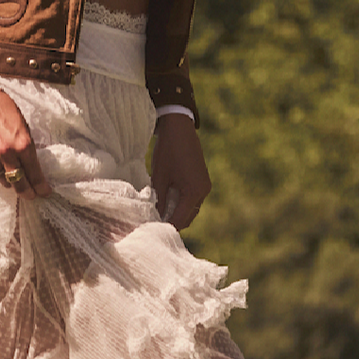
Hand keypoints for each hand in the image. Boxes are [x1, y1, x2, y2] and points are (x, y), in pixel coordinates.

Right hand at [0, 74, 51, 198]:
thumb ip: (26, 148)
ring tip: (10, 173)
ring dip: (8, 179)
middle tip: (31, 196)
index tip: (44, 192)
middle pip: (19, 183)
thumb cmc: (4, 110)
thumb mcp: (23, 127)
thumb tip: (31, 169)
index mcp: (23, 143)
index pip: (34, 173)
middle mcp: (7, 152)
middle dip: (26, 192)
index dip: (40, 186)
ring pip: (2, 179)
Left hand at [150, 113, 210, 229]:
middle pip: (188, 216)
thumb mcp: (159, 178)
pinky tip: (167, 199)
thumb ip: (159, 200)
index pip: (180, 220)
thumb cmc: (167, 151)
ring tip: (159, 211)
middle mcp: (203, 191)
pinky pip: (193, 198)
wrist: (179, 127)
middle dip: (173, 221)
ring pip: (191, 208)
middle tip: (154, 222)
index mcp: (194, 192)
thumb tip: (156, 218)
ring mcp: (205, 185)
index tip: (153, 231)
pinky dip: (182, 202)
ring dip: (177, 211)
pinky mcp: (202, 179)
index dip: (167, 227)